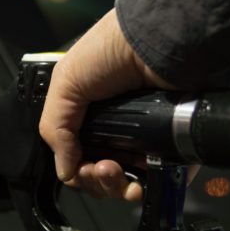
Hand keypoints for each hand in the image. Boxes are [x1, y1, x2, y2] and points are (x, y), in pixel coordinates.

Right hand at [39, 8, 173, 200]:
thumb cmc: (112, 51)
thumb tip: (65, 171)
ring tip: (116, 171)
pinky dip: (150, 189)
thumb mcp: (66, 82)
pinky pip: (162, 179)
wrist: (159, 41)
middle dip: (97, 181)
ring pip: (130, 183)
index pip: (80, 158)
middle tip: (101, 168)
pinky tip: (141, 184)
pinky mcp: (173, 145)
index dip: (78, 171)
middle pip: (104, 176)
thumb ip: (55, 128)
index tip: (80, 168)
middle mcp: (119, 129)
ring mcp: (147, 139)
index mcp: (92, 117)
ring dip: (118, 188)